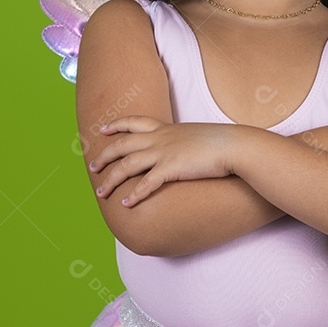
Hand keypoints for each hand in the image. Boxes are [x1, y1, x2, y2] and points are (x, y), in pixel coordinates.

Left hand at [89, 117, 239, 206]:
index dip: (116, 126)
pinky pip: (146, 184)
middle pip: (122, 145)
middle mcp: (160, 138)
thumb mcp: (197, 136)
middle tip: (92, 167)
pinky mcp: (172, 168)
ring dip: (111, 180)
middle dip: (104, 156)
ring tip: (101, 192)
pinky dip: (134, 195)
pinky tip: (126, 204)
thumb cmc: (222, 142)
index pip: (134, 122)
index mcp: (166, 128)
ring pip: (127, 165)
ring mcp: (164, 152)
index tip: (103, 130)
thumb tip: (184, 148)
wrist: (235, 145)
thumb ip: (184, 141)